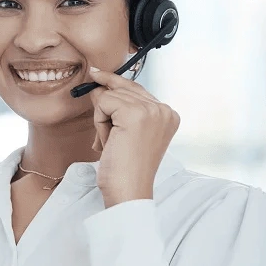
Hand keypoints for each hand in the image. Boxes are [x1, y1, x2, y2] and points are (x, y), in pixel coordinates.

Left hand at [88, 66, 179, 207]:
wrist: (128, 191)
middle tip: (108, 138)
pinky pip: (103, 102)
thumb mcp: (124, 133)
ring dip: (102, 120)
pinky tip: (108, 141)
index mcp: (168, 114)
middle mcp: (164, 109)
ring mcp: (152, 110)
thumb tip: (98, 86)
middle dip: (106, 110)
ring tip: (111, 144)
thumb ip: (119, 108)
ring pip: (111, 95)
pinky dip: (99, 122)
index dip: (114, 85)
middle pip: (123, 88)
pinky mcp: (135, 114)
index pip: (136, 88)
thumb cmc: (124, 169)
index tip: (96, 74)